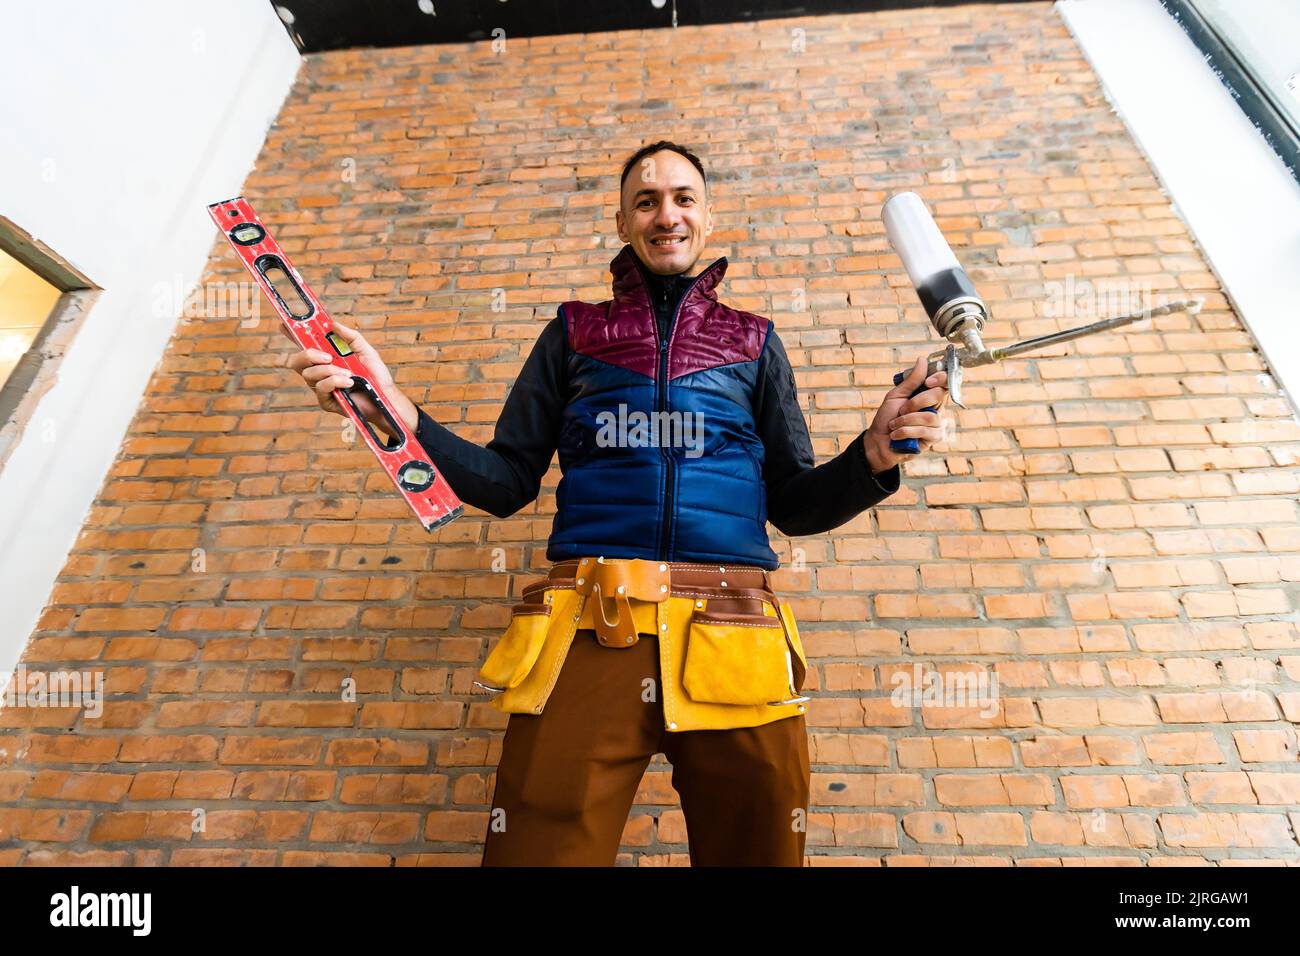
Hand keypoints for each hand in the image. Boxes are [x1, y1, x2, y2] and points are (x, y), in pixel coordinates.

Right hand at [282, 319, 417, 438]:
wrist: (385, 397)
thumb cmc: (376, 375)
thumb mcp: (365, 350)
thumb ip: (350, 336)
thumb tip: (332, 324)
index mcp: (326, 358)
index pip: (304, 345)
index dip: (292, 335)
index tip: (283, 324)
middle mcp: (320, 372)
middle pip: (297, 361)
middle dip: (308, 355)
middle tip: (327, 356)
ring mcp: (321, 388)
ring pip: (309, 374)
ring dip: (329, 371)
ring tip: (348, 373)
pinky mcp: (325, 402)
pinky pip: (320, 388)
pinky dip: (335, 382)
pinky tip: (348, 383)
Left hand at [863, 354, 949, 472]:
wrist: (878, 441)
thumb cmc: (887, 418)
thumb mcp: (896, 396)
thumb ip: (911, 380)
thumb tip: (923, 360)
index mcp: (928, 395)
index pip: (944, 382)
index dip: (940, 378)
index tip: (928, 381)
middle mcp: (936, 407)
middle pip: (938, 395)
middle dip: (915, 402)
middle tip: (901, 410)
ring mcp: (937, 423)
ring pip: (930, 416)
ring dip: (906, 420)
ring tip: (894, 425)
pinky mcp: (934, 438)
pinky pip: (926, 431)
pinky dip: (906, 431)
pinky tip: (897, 435)